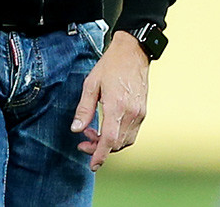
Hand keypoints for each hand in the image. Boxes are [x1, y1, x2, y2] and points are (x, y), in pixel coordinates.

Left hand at [71, 31, 149, 170]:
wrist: (133, 54)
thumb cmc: (110, 66)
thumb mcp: (91, 84)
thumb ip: (84, 109)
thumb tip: (76, 129)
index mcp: (117, 106)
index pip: (110, 139)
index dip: (100, 154)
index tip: (92, 165)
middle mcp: (132, 114)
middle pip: (117, 144)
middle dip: (99, 148)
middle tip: (83, 141)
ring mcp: (140, 114)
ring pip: (126, 141)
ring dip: (109, 143)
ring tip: (92, 132)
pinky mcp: (143, 112)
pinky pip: (132, 133)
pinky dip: (119, 137)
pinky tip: (107, 127)